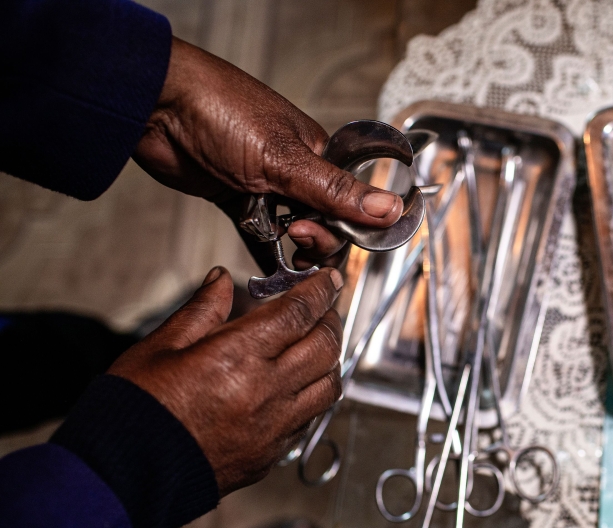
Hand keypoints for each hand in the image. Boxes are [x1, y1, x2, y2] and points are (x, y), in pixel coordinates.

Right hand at [108, 266, 343, 494]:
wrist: (123, 476)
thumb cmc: (134, 409)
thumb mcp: (159, 347)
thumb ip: (200, 311)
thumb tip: (221, 280)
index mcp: (238, 357)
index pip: (297, 313)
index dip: (318, 291)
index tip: (327, 279)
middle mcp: (266, 392)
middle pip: (324, 347)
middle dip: (330, 321)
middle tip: (323, 308)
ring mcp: (273, 428)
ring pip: (328, 386)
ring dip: (329, 360)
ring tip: (316, 346)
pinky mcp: (271, 454)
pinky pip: (310, 418)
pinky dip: (314, 395)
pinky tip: (298, 386)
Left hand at [133, 37, 392, 270]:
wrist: (155, 105)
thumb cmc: (220, 110)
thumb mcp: (286, 159)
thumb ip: (337, 192)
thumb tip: (388, 208)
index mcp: (316, 153)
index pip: (349, 202)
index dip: (347, 227)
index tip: (332, 240)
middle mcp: (295, 169)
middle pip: (324, 222)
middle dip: (317, 239)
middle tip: (298, 237)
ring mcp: (264, 184)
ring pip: (293, 230)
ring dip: (293, 248)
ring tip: (286, 252)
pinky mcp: (235, 196)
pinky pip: (260, 233)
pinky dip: (268, 253)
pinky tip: (271, 270)